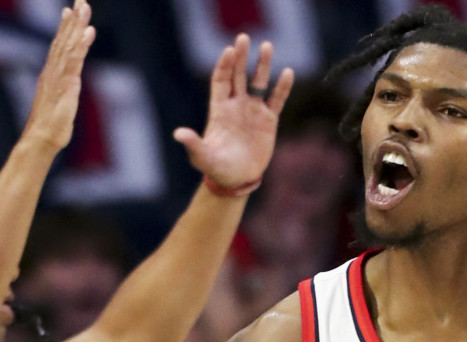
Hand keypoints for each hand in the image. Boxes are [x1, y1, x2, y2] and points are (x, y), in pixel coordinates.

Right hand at [22, 0, 95, 149]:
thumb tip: (70, 87)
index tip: (71, 10)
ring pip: (68, 46)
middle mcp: (53, 71)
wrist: (42, 140)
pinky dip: (81, 46)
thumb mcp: (61, 106)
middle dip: (73, 20)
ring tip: (84, 9)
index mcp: (52, 75)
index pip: (60, 46)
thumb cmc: (51, 128)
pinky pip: (74, 61)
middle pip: (64, 40)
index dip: (66, 28)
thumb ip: (65, 94)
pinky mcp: (66, 85)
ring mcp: (58, 77)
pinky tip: (88, 33)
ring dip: (77, 26)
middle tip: (81, 0)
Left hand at [174, 35, 294, 190]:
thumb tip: (179, 134)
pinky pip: (276, 100)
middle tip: (245, 37)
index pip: (221, 80)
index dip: (225, 65)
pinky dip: (282, 87)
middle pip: (239, 75)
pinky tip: (287, 72)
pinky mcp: (268, 121)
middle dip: (242, 57)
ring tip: (267, 46)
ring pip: (258, 83)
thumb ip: (193, 144)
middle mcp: (236, 106)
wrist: (237, 180)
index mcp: (219, 110)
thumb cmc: (216, 168)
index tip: (230, 50)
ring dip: (262, 65)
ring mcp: (253, 111)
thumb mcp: (203, 157)